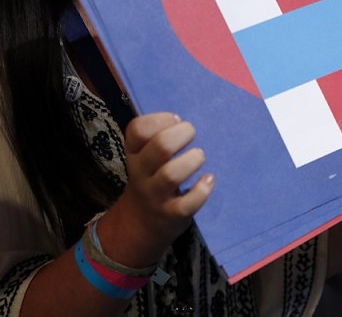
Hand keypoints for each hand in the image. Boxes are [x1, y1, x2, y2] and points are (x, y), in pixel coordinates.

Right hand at [99, 113, 213, 267]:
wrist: (140, 222)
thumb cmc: (150, 178)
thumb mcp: (144, 157)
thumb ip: (158, 138)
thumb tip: (184, 122)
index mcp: (133, 153)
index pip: (137, 129)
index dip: (159, 119)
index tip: (175, 119)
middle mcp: (141, 172)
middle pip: (160, 147)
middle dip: (182, 134)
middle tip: (191, 134)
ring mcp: (155, 195)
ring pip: (172, 175)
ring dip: (192, 161)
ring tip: (199, 156)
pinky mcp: (171, 214)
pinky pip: (187, 204)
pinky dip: (202, 190)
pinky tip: (208, 180)